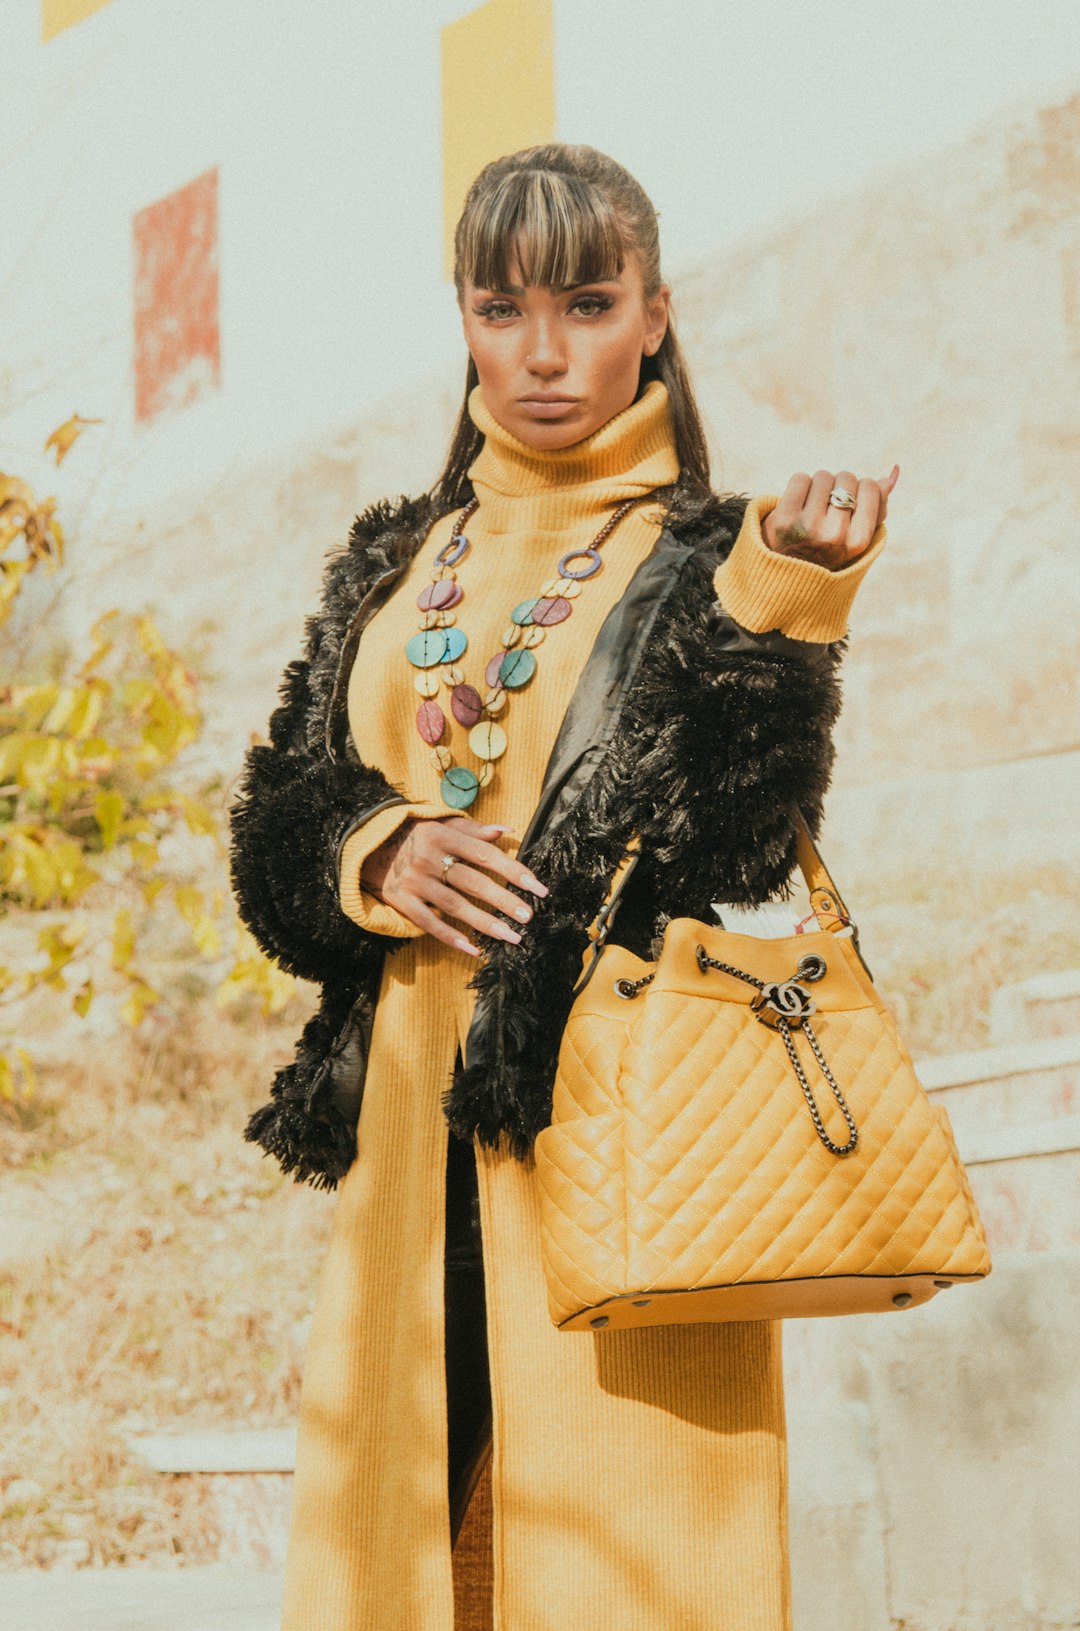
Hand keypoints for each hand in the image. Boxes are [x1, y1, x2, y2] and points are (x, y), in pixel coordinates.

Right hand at [359, 815, 547, 955]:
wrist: (371, 846)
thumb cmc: (419, 836)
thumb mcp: (443, 825)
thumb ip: (475, 829)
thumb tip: (507, 831)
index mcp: (442, 835)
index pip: (485, 855)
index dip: (514, 871)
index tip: (538, 887)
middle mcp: (427, 858)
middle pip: (472, 882)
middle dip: (503, 901)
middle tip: (528, 916)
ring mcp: (413, 881)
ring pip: (454, 906)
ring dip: (485, 923)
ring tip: (511, 936)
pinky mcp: (401, 900)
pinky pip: (429, 923)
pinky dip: (451, 937)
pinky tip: (474, 949)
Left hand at [761, 466, 898, 570]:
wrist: (787, 573)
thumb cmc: (830, 550)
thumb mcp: (858, 536)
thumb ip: (878, 506)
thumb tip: (893, 472)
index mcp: (859, 540)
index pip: (870, 486)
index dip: (860, 489)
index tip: (850, 505)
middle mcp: (835, 534)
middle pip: (846, 478)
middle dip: (839, 487)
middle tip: (828, 509)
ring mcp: (808, 526)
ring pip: (823, 476)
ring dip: (818, 486)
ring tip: (812, 508)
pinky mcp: (783, 519)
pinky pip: (800, 479)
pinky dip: (800, 486)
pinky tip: (797, 506)